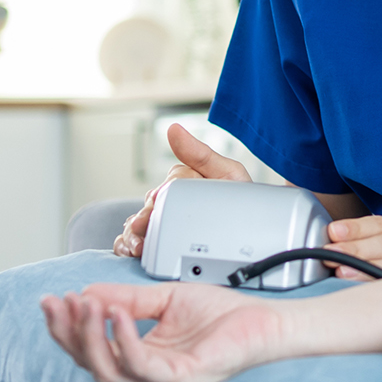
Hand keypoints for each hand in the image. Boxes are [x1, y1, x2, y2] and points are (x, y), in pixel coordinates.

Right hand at [39, 280, 288, 381]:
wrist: (267, 321)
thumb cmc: (224, 316)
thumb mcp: (165, 299)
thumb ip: (128, 299)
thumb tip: (88, 292)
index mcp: (141, 358)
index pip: (91, 350)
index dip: (67, 327)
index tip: (53, 300)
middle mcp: (149, 375)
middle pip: (92, 365)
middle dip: (68, 334)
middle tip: (58, 303)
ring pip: (110, 371)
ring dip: (89, 338)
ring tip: (84, 305)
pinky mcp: (184, 379)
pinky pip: (143, 367)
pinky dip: (124, 341)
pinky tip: (116, 315)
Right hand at [114, 124, 251, 257]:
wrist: (256, 234)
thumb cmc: (240, 200)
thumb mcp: (227, 173)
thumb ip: (201, 154)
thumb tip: (174, 129)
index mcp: (184, 183)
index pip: (170, 183)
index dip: (165, 191)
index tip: (161, 199)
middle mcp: (169, 202)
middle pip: (149, 205)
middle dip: (146, 216)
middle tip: (146, 226)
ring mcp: (162, 224)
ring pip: (136, 224)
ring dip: (132, 233)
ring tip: (138, 246)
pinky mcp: (157, 244)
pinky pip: (133, 242)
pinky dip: (126, 246)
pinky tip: (131, 251)